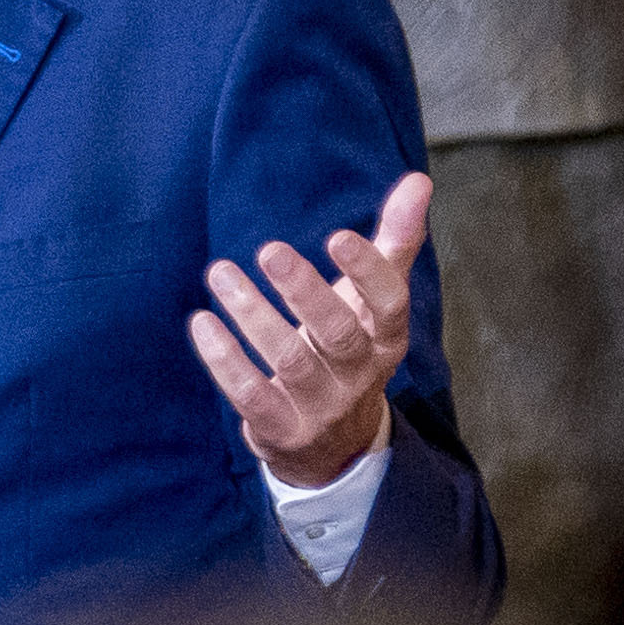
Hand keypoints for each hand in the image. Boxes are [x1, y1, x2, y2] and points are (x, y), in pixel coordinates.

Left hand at [190, 169, 432, 489]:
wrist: (333, 444)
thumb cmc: (350, 347)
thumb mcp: (374, 301)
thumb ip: (394, 240)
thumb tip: (420, 179)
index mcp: (387, 338)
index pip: (389, 304)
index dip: (368, 273)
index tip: (338, 237)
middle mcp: (360, 375)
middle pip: (338, 333)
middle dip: (304, 292)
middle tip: (269, 250)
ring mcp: (321, 406)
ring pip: (289, 360)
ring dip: (252, 315)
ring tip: (220, 272)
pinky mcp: (282, 429)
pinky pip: (251, 395)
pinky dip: (225, 359)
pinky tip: (203, 322)